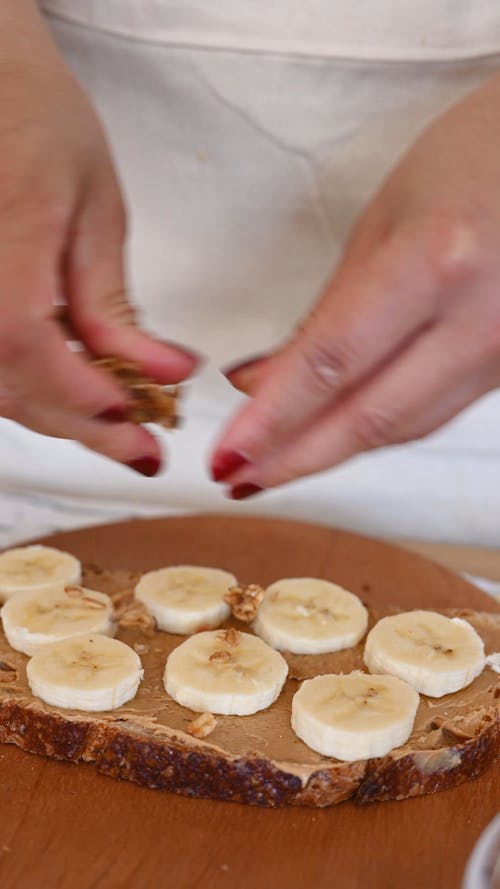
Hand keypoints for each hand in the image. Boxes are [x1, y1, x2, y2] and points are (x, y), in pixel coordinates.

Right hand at [0, 1, 197, 475]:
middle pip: (7, 382)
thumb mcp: (96, 208)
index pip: (22, 338)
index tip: (137, 416)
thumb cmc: (37, 122)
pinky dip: (34, 392)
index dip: (79, 391)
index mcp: (3, 229)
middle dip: (83, 425)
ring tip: (120, 425)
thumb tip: (163, 373)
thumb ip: (114, 302)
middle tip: (143, 448)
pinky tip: (75, 395)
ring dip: (60, 417)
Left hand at [211, 71, 499, 496]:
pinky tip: (332, 437)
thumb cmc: (475, 157)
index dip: (273, 418)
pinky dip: (376, 430)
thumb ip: (327, 313)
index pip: (334, 363)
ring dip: (331, 453)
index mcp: (438, 263)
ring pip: (403, 428)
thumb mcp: (386, 220)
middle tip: (235, 479)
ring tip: (270, 468)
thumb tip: (262, 383)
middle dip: (294, 458)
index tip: (227, 455)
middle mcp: (480, 322)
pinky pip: (431, 413)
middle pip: (370, 416)